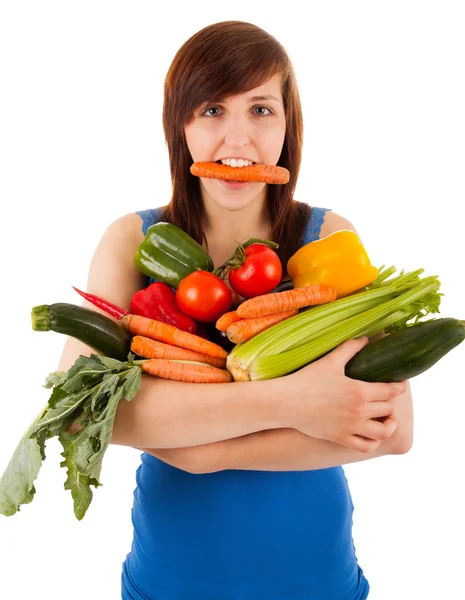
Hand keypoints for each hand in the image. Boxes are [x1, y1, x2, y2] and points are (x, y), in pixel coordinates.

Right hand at [282, 337, 406, 452]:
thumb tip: (366, 338)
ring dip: (389, 425)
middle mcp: (358, 411)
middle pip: (389, 409)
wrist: (286, 402)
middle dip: (392, 402)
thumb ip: (350, 348)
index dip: (400, 387)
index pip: (392, 391)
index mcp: (359, 391)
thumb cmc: (307, 379)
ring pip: (383, 432)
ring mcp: (350, 427)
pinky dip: (374, 441)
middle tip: (389, 396)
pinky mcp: (340, 438)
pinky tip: (372, 432)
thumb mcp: (330, 361)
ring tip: (387, 418)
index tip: (400, 383)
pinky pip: (365, 446)